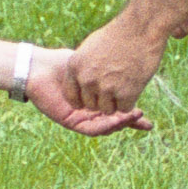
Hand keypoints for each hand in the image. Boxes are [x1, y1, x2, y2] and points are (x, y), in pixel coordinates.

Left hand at [26, 52, 151, 137]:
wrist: (41, 66)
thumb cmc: (65, 59)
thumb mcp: (92, 62)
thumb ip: (109, 71)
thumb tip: (131, 67)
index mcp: (94, 96)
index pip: (115, 106)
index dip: (131, 110)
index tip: (146, 111)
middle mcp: (87, 109)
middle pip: (112, 119)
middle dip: (130, 122)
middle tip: (147, 122)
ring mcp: (79, 117)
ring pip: (105, 125)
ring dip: (122, 124)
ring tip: (137, 116)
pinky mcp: (71, 122)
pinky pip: (93, 129)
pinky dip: (107, 126)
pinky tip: (121, 119)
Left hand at [68, 18, 172, 114]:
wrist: (140, 28)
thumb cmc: (118, 35)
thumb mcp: (90, 48)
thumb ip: (83, 68)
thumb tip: (81, 84)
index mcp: (74, 67)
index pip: (72, 98)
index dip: (85, 99)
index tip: (96, 94)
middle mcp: (87, 79)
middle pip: (91, 106)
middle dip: (103, 100)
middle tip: (116, 86)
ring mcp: (105, 88)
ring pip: (108, 110)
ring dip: (117, 102)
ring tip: (125, 83)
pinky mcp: (125, 93)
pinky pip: (125, 108)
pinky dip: (131, 100)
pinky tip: (134, 84)